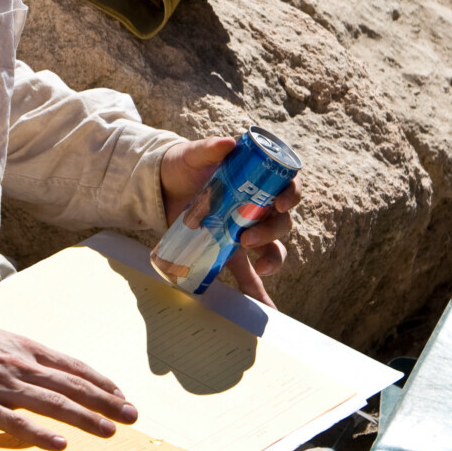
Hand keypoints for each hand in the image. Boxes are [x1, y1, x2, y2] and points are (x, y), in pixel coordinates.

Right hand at [0, 315, 137, 450]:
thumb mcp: (1, 340)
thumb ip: (27, 356)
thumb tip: (52, 370)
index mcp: (26, 350)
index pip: (73, 367)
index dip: (100, 382)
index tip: (121, 396)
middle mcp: (21, 367)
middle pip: (71, 386)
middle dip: (105, 402)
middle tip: (132, 416)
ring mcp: (2, 388)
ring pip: (52, 404)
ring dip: (84, 419)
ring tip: (109, 432)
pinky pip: (14, 423)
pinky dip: (39, 434)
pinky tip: (59, 445)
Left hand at [160, 136, 300, 307]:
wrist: (160, 187)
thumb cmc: (183, 166)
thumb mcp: (192, 155)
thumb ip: (208, 148)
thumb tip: (228, 142)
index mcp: (257, 181)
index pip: (286, 186)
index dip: (291, 194)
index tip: (281, 202)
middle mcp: (258, 207)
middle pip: (282, 221)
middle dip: (272, 232)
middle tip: (248, 236)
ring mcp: (246, 230)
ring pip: (273, 248)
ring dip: (272, 259)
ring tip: (259, 267)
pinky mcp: (229, 250)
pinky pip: (249, 274)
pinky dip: (258, 290)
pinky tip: (265, 308)